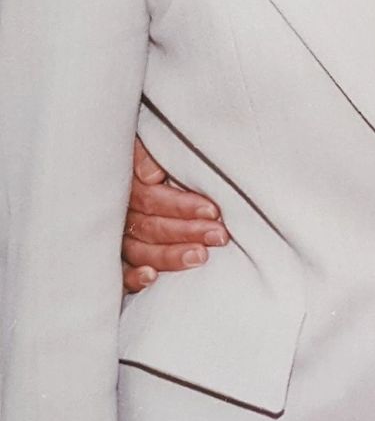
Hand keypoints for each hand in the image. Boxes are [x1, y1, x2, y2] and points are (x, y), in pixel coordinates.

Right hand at [122, 139, 228, 293]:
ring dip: (169, 256)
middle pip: (150, 227)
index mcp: (125, 186)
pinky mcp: (115, 261)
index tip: (213, 210)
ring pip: (139, 251)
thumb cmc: (140, 155)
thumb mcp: (141, 143)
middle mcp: (118, 214)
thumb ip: (144, 155)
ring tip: (200, 256)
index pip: (152, 200)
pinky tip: (151, 278)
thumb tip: (151, 176)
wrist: (110, 163)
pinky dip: (132, 278)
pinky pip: (118, 273)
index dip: (182, 205)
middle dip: (187, 232)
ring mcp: (115, 238)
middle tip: (219, 236)